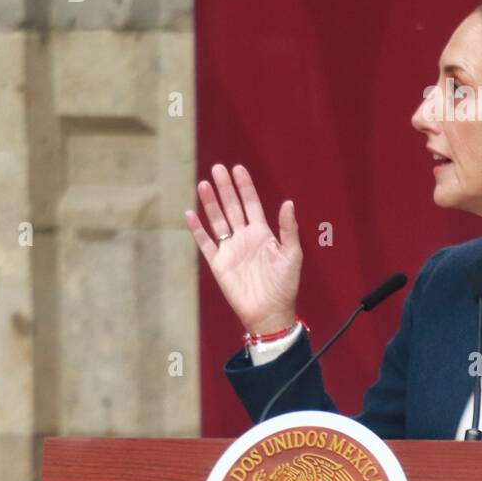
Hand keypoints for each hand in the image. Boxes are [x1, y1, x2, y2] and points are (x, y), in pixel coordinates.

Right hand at [185, 163, 301, 335]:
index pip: (251, 203)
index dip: (245, 186)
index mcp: (263, 233)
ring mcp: (230, 249)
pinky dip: (197, 229)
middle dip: (225, 188)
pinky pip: (205, 243)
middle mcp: (245, 237)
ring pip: (217, 220)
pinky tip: (190, 214)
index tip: (238, 169)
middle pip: (232, 207)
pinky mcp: (218, 264)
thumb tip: (288, 202)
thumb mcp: (292, 254)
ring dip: (210, 203)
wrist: (270, 312)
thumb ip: (288, 229)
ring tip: (203, 184)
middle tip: (217, 168)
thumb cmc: (285, 284)